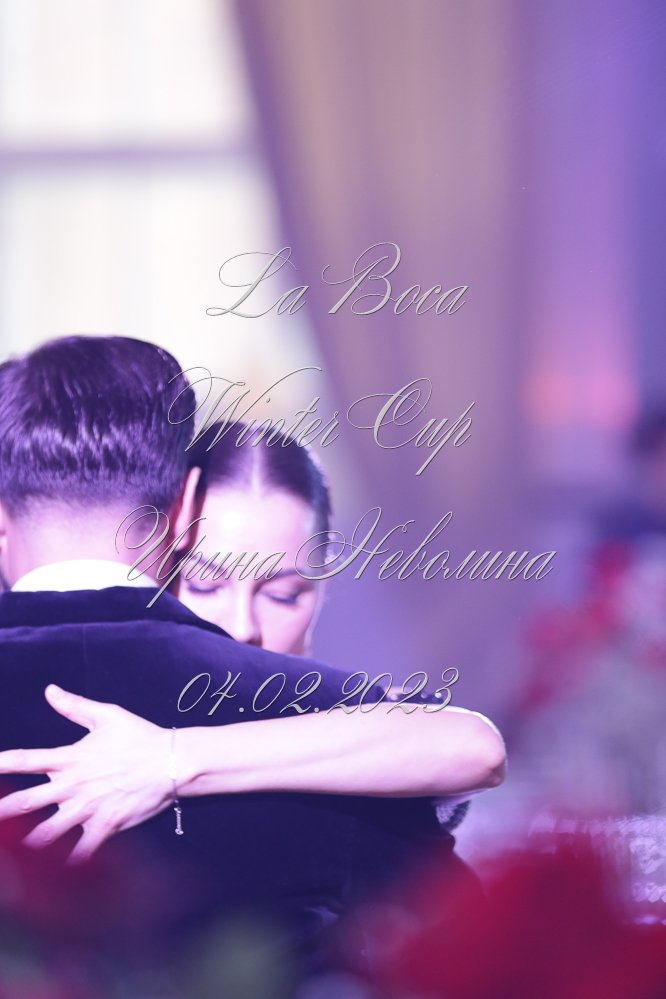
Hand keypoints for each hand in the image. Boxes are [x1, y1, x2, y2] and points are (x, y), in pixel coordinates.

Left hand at [0, 685, 172, 861]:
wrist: (171, 761)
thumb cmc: (140, 736)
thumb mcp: (107, 716)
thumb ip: (75, 706)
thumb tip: (50, 691)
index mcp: (71, 758)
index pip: (28, 759)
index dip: (3, 763)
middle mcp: (74, 785)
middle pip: (28, 801)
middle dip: (3, 810)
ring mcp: (89, 807)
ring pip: (48, 831)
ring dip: (28, 842)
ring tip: (11, 852)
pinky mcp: (106, 824)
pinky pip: (83, 849)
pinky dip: (69, 862)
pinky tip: (56, 873)